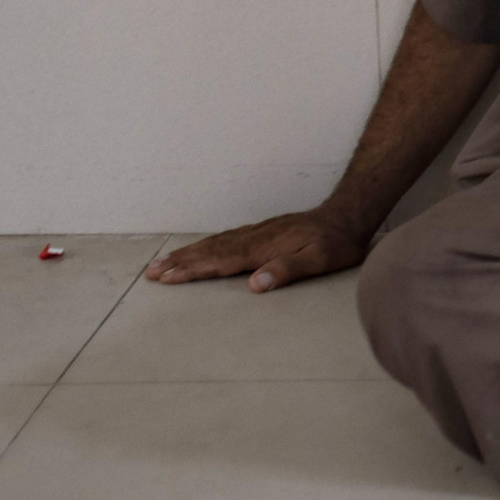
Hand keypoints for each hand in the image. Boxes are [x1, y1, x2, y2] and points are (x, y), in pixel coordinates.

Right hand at [144, 209, 365, 291]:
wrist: (348, 214)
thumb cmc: (336, 242)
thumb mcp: (318, 260)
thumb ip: (287, 270)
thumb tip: (255, 284)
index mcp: (263, 248)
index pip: (220, 261)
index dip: (192, 270)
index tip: (167, 278)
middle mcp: (255, 238)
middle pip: (210, 251)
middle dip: (179, 262)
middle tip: (151, 272)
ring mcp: (257, 232)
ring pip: (215, 243)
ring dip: (188, 253)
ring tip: (163, 261)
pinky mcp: (263, 231)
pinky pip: (226, 238)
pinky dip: (206, 245)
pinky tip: (199, 249)